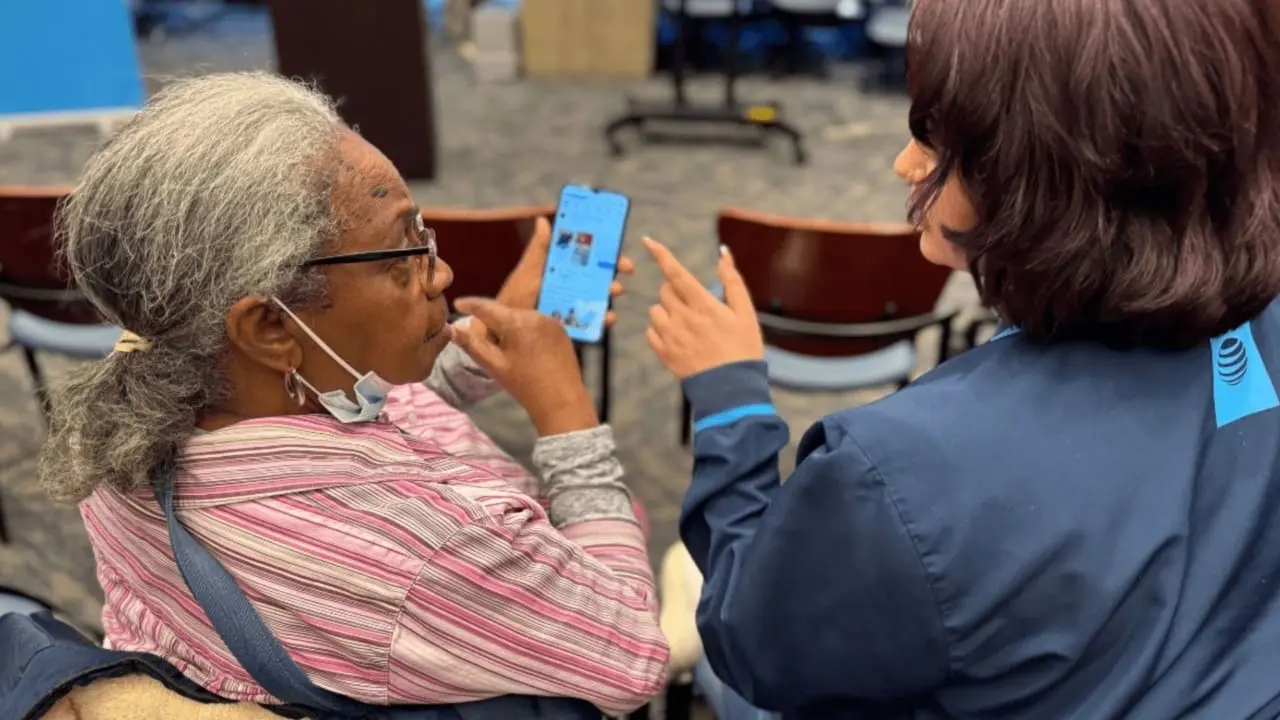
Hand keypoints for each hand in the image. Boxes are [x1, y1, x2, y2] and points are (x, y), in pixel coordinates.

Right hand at [452, 296, 597, 435]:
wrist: (561, 400)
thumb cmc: (524, 384)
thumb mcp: (494, 365)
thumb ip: (472, 344)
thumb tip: (453, 328)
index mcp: (516, 321)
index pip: (487, 306)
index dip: (470, 304)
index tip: (457, 304)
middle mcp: (534, 314)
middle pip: (505, 314)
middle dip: (494, 326)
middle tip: (490, 347)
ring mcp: (550, 320)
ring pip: (520, 319)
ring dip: (511, 329)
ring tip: (511, 354)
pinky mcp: (561, 329)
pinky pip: (536, 325)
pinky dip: (526, 333)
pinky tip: (528, 353)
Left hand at [489, 216, 635, 323]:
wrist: (502, 334)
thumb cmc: (513, 300)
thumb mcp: (527, 272)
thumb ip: (537, 249)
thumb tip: (542, 220)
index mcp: (559, 270)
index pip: (586, 256)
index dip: (604, 251)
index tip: (618, 248)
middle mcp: (568, 286)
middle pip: (598, 275)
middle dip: (614, 270)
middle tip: (626, 268)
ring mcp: (572, 306)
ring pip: (599, 296)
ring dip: (611, 291)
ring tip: (614, 290)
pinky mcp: (573, 326)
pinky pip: (593, 320)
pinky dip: (604, 318)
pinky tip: (609, 317)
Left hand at [644, 238, 764, 378]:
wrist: (732, 389)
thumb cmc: (743, 349)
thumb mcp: (745, 312)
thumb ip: (732, 280)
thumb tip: (723, 253)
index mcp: (703, 305)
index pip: (676, 273)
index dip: (661, 254)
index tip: (648, 241)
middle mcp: (683, 318)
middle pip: (664, 290)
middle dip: (675, 291)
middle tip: (694, 305)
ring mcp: (671, 337)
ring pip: (655, 311)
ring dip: (667, 311)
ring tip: (687, 325)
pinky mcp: (664, 354)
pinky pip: (651, 333)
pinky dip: (661, 331)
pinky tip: (678, 338)